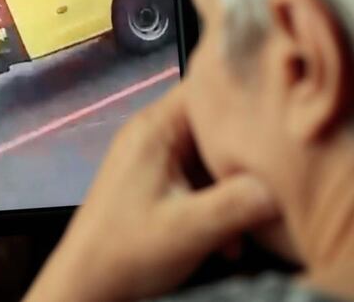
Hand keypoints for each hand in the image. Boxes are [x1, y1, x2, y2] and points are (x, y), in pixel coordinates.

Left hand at [24, 85, 278, 301]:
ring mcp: (153, 158)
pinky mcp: (156, 182)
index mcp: (155, 129)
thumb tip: (278, 185)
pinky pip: (198, 179)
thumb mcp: (192, 227)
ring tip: (246, 223)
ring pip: (210, 155)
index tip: (278, 116)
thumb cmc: (125, 250)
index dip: (245, 96)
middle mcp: (152, 135)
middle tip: (271, 178)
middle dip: (244, 153)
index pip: (207, 86)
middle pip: (214, 123)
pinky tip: (227, 238)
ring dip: (233, 187)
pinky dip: (217, 202)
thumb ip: (240, 201)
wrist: (89, 281)